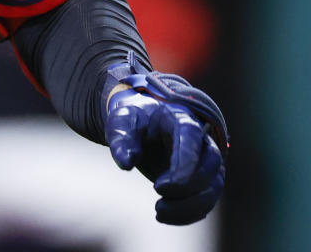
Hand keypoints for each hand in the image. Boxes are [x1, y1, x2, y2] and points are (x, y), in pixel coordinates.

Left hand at [102, 62, 227, 225]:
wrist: (141, 124)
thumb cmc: (133, 120)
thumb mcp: (121, 122)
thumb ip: (121, 139)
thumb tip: (126, 163)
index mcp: (180, 118)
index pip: (192, 140)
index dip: (182, 167)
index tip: (158, 187)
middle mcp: (200, 139)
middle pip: (211, 165)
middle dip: (188, 190)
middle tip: (158, 203)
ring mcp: (204, 159)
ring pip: (213, 187)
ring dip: (190, 208)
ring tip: (159, 213)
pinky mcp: (203, 178)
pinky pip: (207, 200)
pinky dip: (189, 214)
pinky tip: (165, 216)